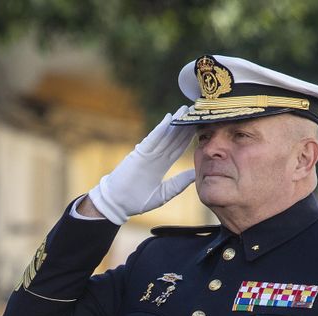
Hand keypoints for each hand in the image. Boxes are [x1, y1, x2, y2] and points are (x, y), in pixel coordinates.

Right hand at [83, 109, 196, 223]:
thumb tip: (195, 174)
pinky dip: (160, 130)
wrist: (117, 204)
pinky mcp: (139, 154)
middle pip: (173, 138)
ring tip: (184, 109)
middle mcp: (156, 157)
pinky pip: (152, 140)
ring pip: (165, 135)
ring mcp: (147, 154)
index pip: (178, 148)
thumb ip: (178, 183)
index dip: (188, 137)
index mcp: (162, 165)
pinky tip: (168, 119)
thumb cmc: (137, 201)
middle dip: (184, 125)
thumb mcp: (163, 194)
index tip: (200, 126)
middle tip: (196, 110)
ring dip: (175, 122)